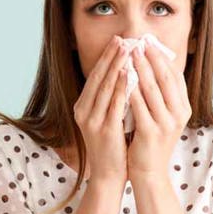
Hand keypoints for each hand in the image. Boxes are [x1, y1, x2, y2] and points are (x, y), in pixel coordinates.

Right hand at [72, 35, 131, 184]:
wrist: (108, 175)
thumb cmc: (112, 146)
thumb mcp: (107, 118)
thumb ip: (111, 99)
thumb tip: (124, 73)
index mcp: (83, 107)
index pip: (95, 76)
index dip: (106, 57)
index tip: (117, 41)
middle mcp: (83, 111)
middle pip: (98, 77)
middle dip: (111, 56)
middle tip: (122, 38)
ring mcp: (92, 120)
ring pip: (105, 87)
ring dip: (116, 65)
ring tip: (127, 49)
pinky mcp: (104, 130)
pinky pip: (114, 103)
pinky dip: (121, 86)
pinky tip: (129, 73)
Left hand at [126, 40, 191, 180]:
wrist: (149, 172)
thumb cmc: (152, 140)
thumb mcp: (163, 116)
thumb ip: (161, 94)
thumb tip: (154, 64)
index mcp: (183, 108)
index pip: (175, 76)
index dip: (162, 58)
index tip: (150, 42)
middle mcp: (179, 115)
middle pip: (165, 79)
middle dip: (152, 58)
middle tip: (139, 41)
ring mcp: (166, 124)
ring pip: (152, 89)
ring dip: (141, 68)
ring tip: (130, 53)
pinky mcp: (151, 132)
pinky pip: (139, 105)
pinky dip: (131, 89)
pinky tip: (122, 77)